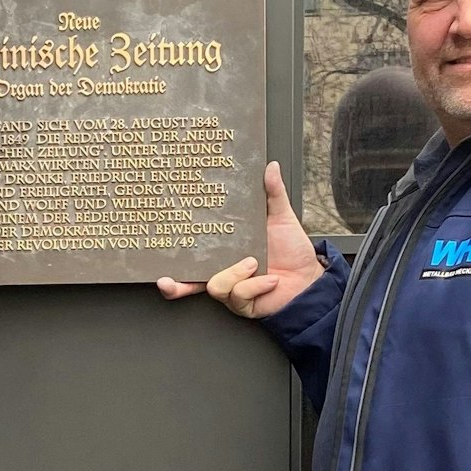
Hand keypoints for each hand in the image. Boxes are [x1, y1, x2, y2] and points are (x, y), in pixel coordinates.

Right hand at [156, 161, 323, 317]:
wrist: (310, 278)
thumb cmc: (294, 251)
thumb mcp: (281, 217)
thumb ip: (273, 193)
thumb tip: (270, 167)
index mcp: (226, 249)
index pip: (195, 251)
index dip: (174, 252)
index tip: (160, 246)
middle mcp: (225, 269)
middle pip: (189, 280)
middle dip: (175, 285)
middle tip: (167, 280)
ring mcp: (233, 288)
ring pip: (215, 286)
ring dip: (235, 273)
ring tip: (254, 263)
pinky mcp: (243, 303)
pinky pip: (238, 294)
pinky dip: (255, 285)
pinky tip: (269, 279)